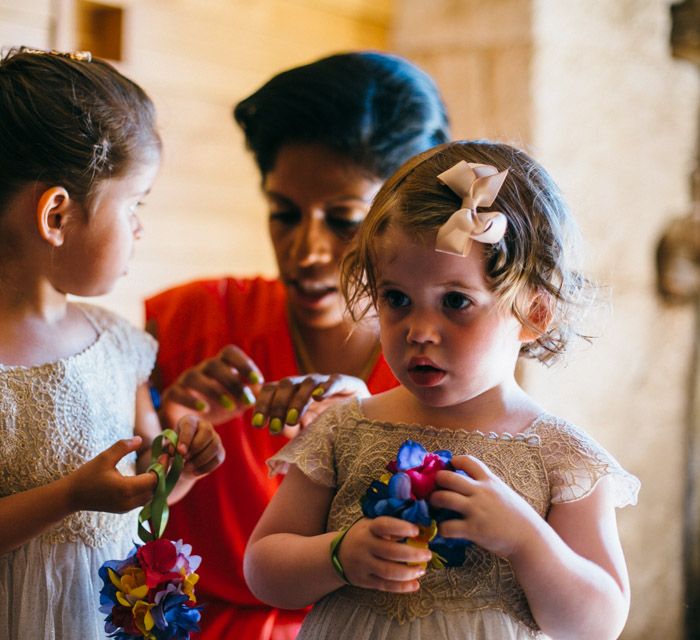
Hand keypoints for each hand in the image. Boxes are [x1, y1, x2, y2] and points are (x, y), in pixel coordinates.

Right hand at [66, 437, 157, 512]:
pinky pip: (143, 500)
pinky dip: (149, 489)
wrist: (71, 496)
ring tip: (157, 466)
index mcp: (126, 489)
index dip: (162, 467)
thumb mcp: (105, 457)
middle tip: (164, 458)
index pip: (154, 479)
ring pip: (151, 496)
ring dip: (157, 482)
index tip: (165, 454)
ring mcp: (127, 508)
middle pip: (156, 489)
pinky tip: (148, 476)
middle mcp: (129, 502)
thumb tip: (140, 439)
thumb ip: (123, 447)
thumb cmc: (87, 475)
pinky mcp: (124, 510)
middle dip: (162, 474)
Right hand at [161, 345, 262, 424]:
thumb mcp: (237, 401)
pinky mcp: (171, 395)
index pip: (230, 353)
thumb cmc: (217, 408)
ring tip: (230, 407)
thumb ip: (251, 394)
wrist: (189, 424)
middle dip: (233, 382)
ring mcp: (185, 380)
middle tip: (248, 400)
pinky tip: (204, 410)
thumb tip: (267, 390)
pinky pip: (178, 392)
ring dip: (214, 390)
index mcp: (220, 366)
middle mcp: (202, 369)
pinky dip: (191, 399)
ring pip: (195, 376)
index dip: (244, 363)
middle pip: (215, 364)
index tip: (257, 381)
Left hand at [173, 414, 225, 478]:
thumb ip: (170, 448)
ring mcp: (215, 438)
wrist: (183, 461)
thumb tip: (173, 451)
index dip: (185, 438)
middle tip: (184, 459)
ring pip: (214, 446)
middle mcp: (205, 426)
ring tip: (187, 467)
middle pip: (207, 433)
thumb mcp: (169, 447)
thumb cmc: (175, 450)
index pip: (190, 425)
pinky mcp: (220, 452)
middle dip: (195, 448)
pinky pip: (217, 459)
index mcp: (190, 421)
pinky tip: (195, 472)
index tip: (180, 452)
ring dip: (200, 459)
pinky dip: (205, 468)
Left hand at [251, 373, 369, 436]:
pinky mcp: (348, 383)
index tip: (257, 425)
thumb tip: (275, 427)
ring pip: (307, 383)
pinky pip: (335, 380)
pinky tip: (319, 396)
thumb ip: (288, 429)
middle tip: (274, 428)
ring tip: (293, 420)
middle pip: (285, 384)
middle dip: (277, 406)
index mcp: (290, 393)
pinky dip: (327, 387)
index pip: (270, 390)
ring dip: (297, 401)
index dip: (262, 405)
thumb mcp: (303, 431)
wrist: (361, 420)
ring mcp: (325, 382)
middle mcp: (305, 384)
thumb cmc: (327, 427)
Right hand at [337, 517, 430, 591]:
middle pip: (389, 551)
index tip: (416, 531)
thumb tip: (420, 528)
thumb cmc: (364, 536)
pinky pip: (385, 586)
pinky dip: (402, 587)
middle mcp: (364, 546)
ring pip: (388, 571)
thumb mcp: (371, 525)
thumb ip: (391, 527)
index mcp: (368, 528)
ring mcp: (364, 565)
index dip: (401, 527)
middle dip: (412, 554)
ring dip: (408, 572)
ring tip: (422, 570)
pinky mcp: (365, 581)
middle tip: (427, 555)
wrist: (338, 555)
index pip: (384, 525)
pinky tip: (415, 584)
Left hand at [430, 455, 540, 558]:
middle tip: (436, 486)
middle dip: (438, 480)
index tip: (450, 465)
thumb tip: (471, 483)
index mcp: (490, 481)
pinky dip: (442, 528)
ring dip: (435, 500)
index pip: (468, 461)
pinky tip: (444, 529)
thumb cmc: (518, 516)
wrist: (530, 539)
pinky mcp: (473, 529)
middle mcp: (481, 492)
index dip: (455, 460)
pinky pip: (448, 526)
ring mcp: (476, 510)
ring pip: (444, 498)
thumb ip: (488, 486)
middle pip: (448, 477)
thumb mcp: (504, 492)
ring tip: (434, 504)